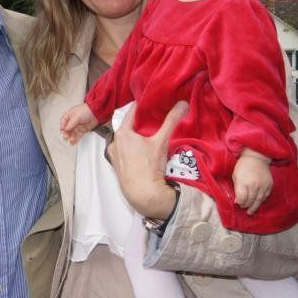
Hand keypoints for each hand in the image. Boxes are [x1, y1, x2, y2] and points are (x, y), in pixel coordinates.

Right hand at [60, 103, 97, 143]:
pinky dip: (75, 139)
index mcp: (69, 116)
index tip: (63, 131)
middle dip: (66, 133)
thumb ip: (71, 124)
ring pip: (72, 133)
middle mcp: (72, 121)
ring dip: (71, 137)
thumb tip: (65, 129)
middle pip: (67, 129)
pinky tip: (73, 142)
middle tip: (66, 136)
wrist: (96, 112)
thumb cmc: (86, 110)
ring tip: (71, 140)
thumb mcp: (76, 116)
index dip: (62, 127)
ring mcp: (77, 126)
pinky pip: (77, 136)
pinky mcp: (82, 130)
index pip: (63, 122)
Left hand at [106, 101, 189, 218]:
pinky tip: (142, 153)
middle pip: (127, 127)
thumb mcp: (161, 141)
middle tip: (152, 120)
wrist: (143, 195)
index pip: (130, 113)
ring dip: (135, 138)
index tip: (149, 103)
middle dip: (139, 124)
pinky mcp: (117, 167)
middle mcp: (114, 143)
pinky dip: (131, 150)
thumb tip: (183, 103)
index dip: (141, 107)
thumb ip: (171, 121)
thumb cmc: (149, 166)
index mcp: (122, 134)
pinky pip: (124, 152)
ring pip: (125, 141)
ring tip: (148, 137)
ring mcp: (114, 156)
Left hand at [233, 150, 272, 214]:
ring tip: (251, 211)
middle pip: (250, 201)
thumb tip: (237, 201)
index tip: (238, 203)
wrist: (256, 157)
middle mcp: (254, 185)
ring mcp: (263, 185)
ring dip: (254, 206)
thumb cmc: (243, 167)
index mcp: (243, 182)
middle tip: (244, 208)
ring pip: (259, 200)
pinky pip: (265, 196)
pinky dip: (261, 200)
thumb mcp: (235, 176)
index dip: (240, 202)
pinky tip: (258, 202)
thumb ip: (236, 189)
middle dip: (246, 205)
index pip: (242, 198)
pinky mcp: (269, 185)